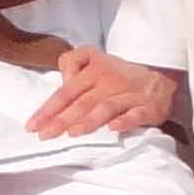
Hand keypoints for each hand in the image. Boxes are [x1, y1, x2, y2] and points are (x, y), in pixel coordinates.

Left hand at [26, 45, 177, 139]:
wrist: (160, 78)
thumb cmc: (118, 74)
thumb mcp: (94, 58)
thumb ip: (73, 63)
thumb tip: (62, 78)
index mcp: (94, 70)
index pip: (66, 91)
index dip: (48, 109)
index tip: (32, 126)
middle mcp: (110, 81)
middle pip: (82, 102)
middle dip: (61, 120)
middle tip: (45, 136)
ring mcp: (129, 94)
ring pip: (106, 107)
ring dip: (89, 120)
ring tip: (73, 133)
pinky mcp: (148, 107)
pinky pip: (136, 115)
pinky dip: (124, 121)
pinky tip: (113, 129)